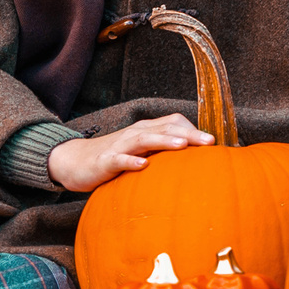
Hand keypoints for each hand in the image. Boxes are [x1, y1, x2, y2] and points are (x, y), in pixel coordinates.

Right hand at [44, 113, 211, 192]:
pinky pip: (119, 159)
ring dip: (164, 141)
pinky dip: (131, 161)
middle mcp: (135, 134)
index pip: (174, 123)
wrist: (74, 161)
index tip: (214, 143)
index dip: (194, 130)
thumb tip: (191, 165)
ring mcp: (120, 146)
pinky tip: (143, 166)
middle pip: (165, 128)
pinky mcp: (105, 161)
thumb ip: (161, 155)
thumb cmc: (112, 158)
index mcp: (146, 131)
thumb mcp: (140, 153)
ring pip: (144, 139)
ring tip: (182, 146)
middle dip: (188, 134)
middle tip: (210, 142)